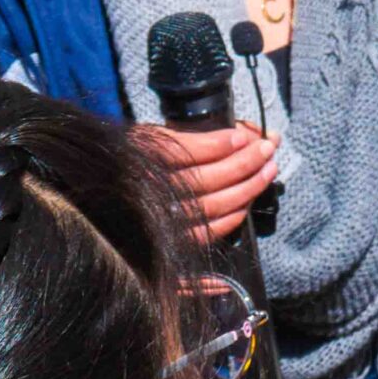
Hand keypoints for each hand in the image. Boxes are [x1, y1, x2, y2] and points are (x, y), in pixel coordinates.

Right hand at [138, 124, 279, 241]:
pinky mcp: (173, 242)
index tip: (243, 136)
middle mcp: (150, 193)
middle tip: (268, 148)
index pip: (185, 153)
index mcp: (141, 163)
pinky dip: (234, 215)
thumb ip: (189, 139)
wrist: (109, 198)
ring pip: (212, 207)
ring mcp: (162, 221)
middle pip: (205, 180)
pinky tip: (248, 200)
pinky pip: (209, 231)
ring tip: (269, 169)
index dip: (218, 145)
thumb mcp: (150, 139)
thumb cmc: (130, 162)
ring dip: (247, 188)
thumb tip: (237, 136)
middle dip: (243, 163)